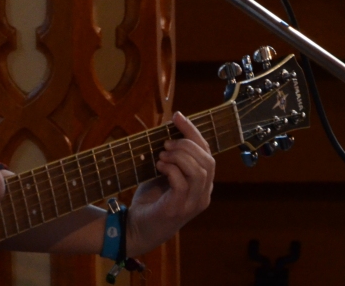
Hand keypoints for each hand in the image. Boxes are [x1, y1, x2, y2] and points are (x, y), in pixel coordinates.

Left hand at [125, 112, 213, 255]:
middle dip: (187, 144)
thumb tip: (169, 129)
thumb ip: (171, 158)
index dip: (193, 132)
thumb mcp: (164, 174)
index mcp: (203, 185)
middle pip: (208, 161)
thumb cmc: (151, 200)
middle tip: (166, 143)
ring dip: (179, 156)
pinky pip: (182, 183)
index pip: (208, 154)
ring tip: (162, 155)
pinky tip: (159, 167)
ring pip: (199, 171)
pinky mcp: (178, 209)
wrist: (136, 228)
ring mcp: (192, 204)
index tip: (177, 116)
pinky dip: (171, 169)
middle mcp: (203, 195)